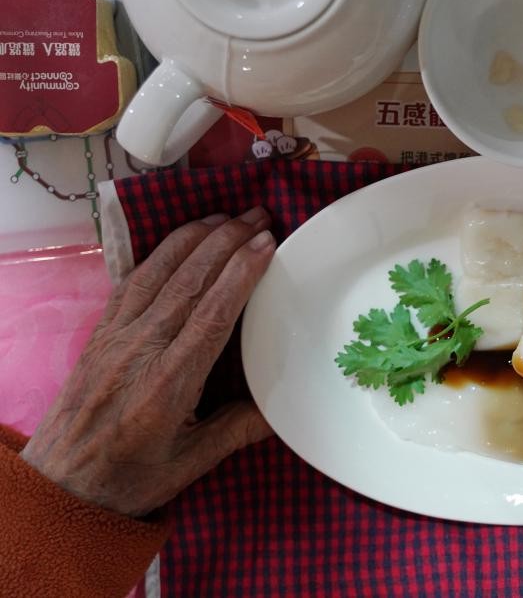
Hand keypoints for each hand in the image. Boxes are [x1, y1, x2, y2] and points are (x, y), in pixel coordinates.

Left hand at [20, 208, 276, 516]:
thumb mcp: (190, 464)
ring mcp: (116, 337)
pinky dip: (159, 254)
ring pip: (159, 273)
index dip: (240, 274)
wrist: (60, 484)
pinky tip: (180, 239)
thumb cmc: (129, 477)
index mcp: (169, 384)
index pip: (211, 314)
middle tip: (260, 216)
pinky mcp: (101, 333)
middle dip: (226, 241)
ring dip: (194, 238)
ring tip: (227, 216)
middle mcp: (140, 350)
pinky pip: (131, 282)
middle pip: (188, 282)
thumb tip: (284, 408)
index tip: (266, 243)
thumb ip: (237, 431)